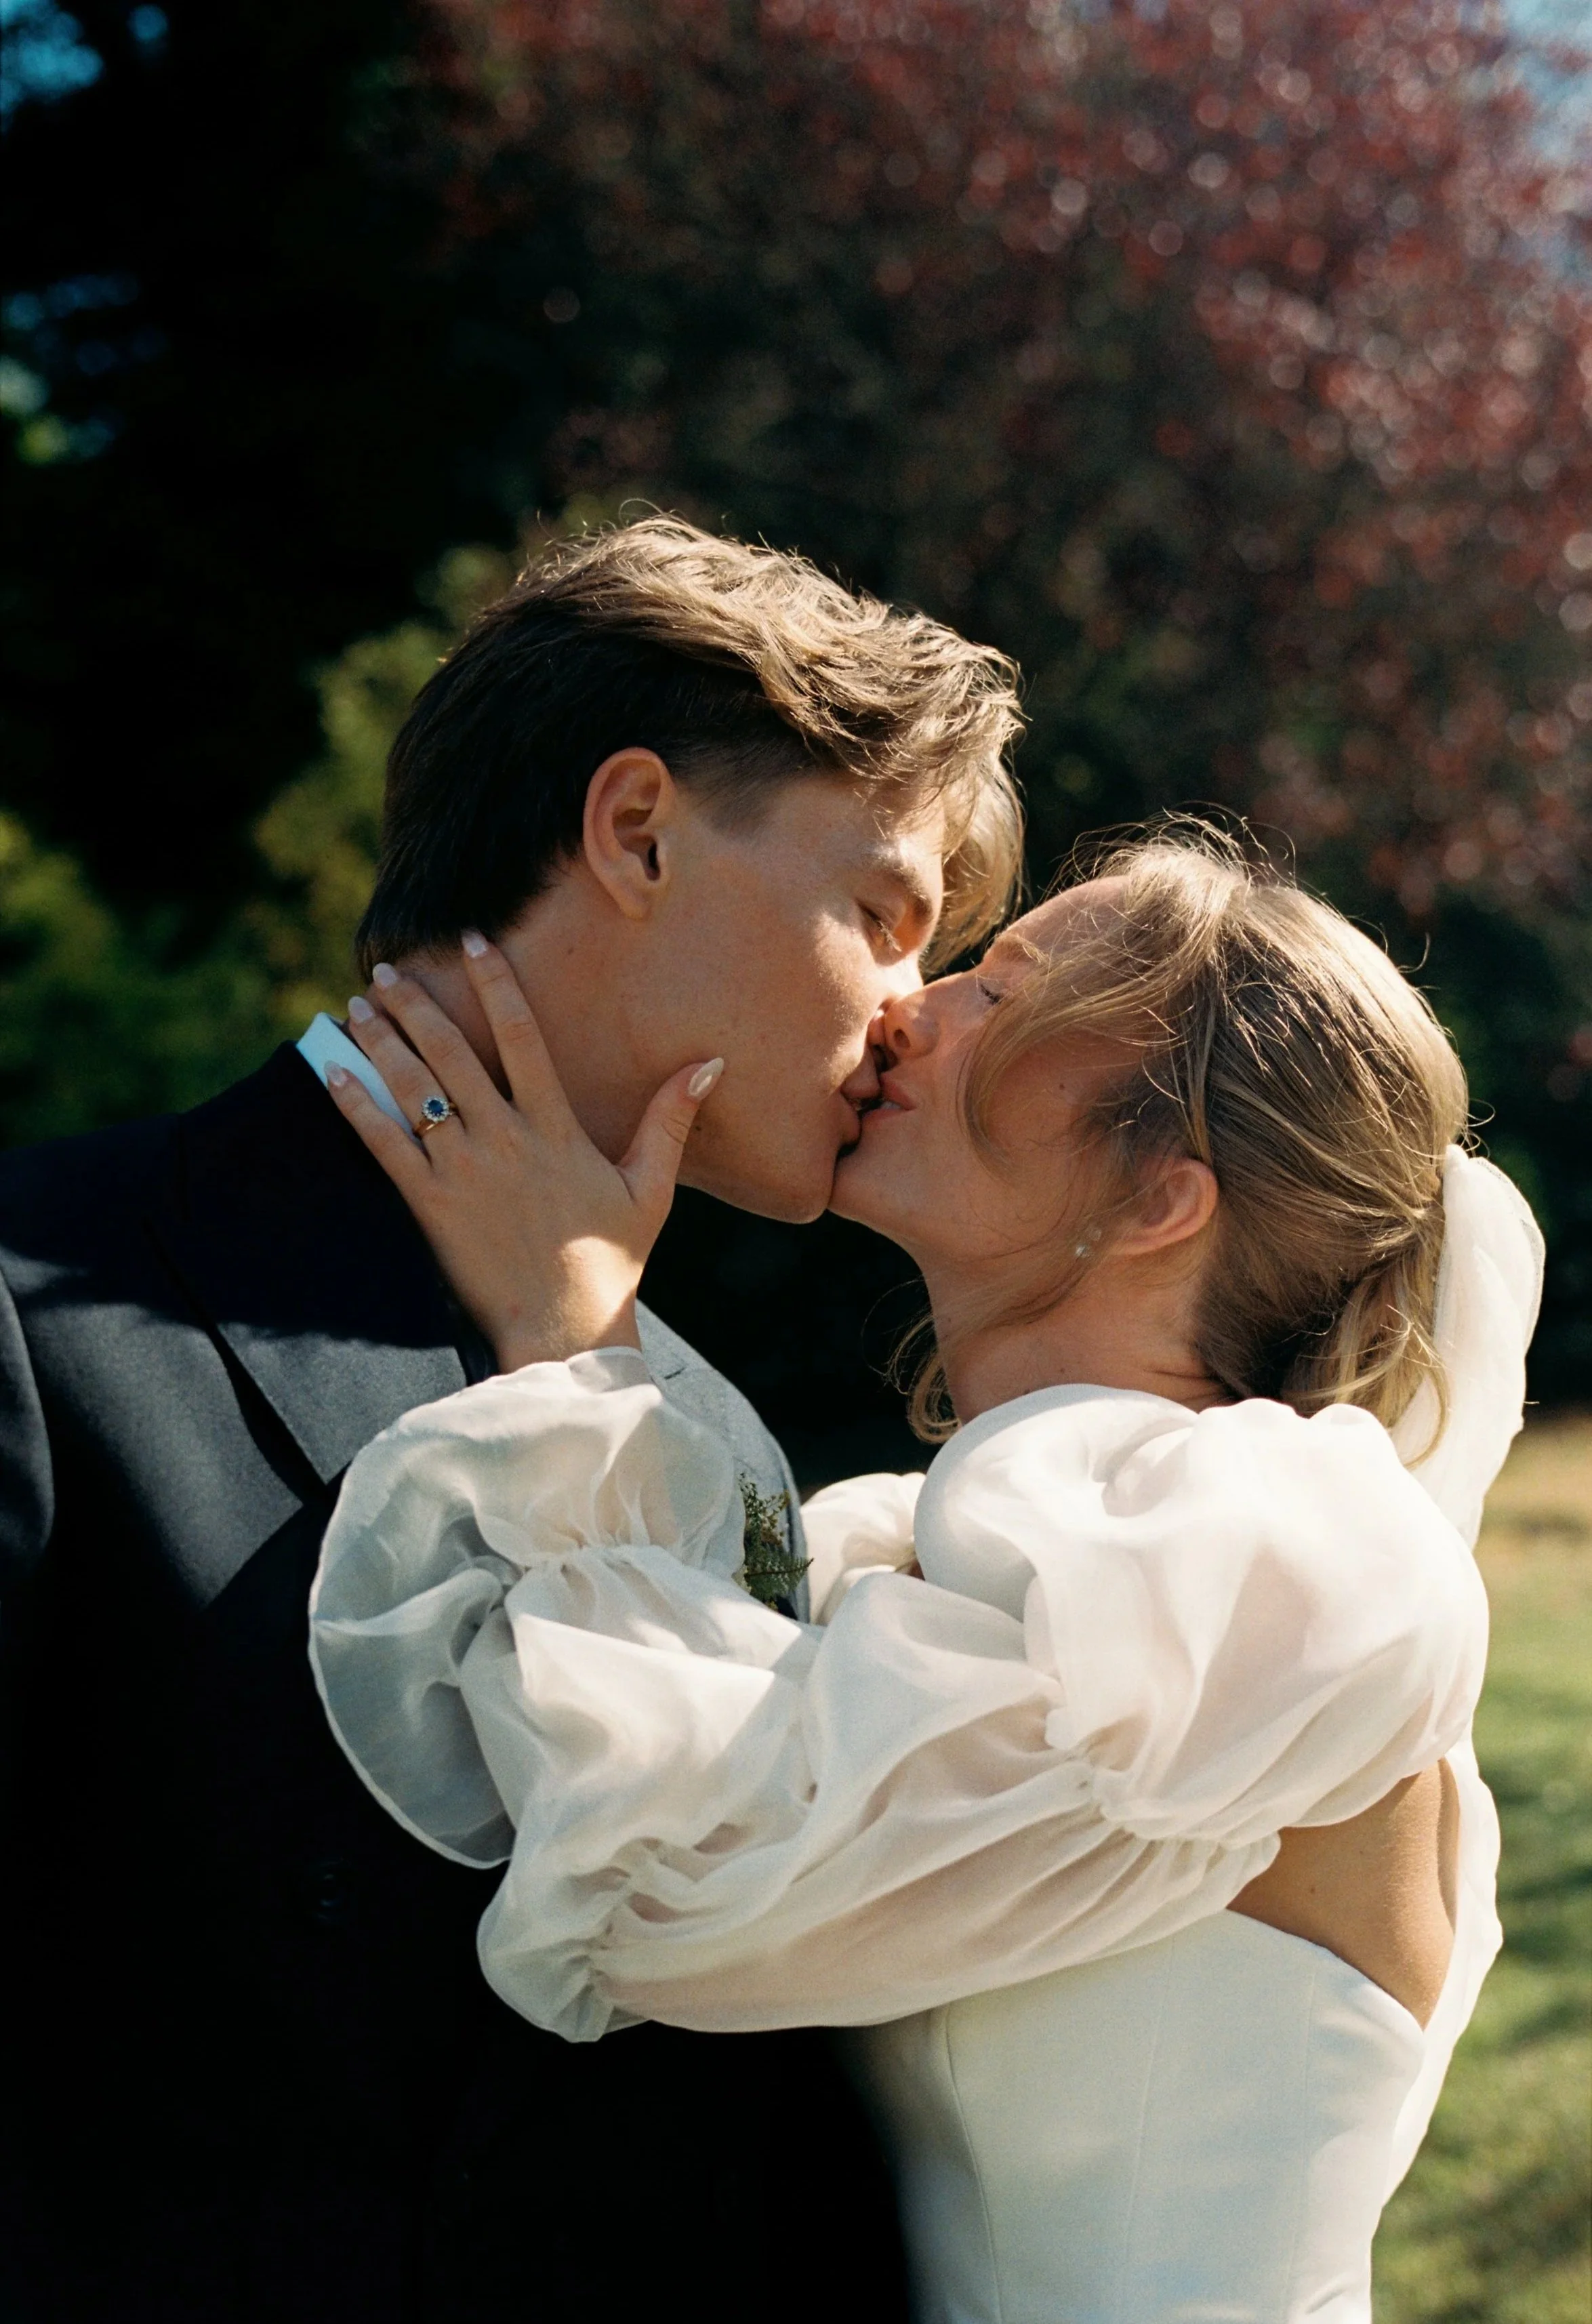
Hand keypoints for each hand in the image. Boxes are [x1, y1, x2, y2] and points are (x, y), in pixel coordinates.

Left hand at [324, 935, 722, 1372]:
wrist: (564, 1330)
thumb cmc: (611, 1263)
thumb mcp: (651, 1188)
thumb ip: (671, 1119)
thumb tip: (710, 1063)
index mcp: (556, 1128)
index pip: (522, 1036)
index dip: (496, 983)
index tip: (472, 942)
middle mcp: (505, 1139)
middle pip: (452, 1053)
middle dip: (416, 1006)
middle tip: (385, 972)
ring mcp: (464, 1171)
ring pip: (414, 1089)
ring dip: (381, 1042)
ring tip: (357, 1007)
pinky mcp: (431, 1206)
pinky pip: (385, 1145)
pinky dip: (357, 1105)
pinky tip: (334, 1073)